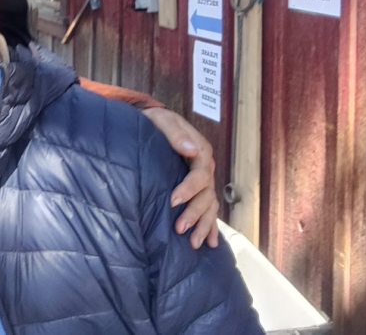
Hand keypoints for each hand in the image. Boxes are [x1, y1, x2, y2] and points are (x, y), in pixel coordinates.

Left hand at [142, 107, 218, 249]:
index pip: (200, 174)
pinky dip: (211, 225)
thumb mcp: (163, 121)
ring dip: (204, 225)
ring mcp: (203, 180)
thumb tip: (191, 149)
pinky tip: (211, 242)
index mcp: (200, 150)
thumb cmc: (156, 121)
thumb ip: (176, 133)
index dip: (189, 189)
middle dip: (195, 213)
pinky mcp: (198, 188)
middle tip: (180, 228)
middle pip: (207, 194)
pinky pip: (209, 208)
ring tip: (195, 244)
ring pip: (210, 205)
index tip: (173, 201)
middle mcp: (205, 167)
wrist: (154, 122)